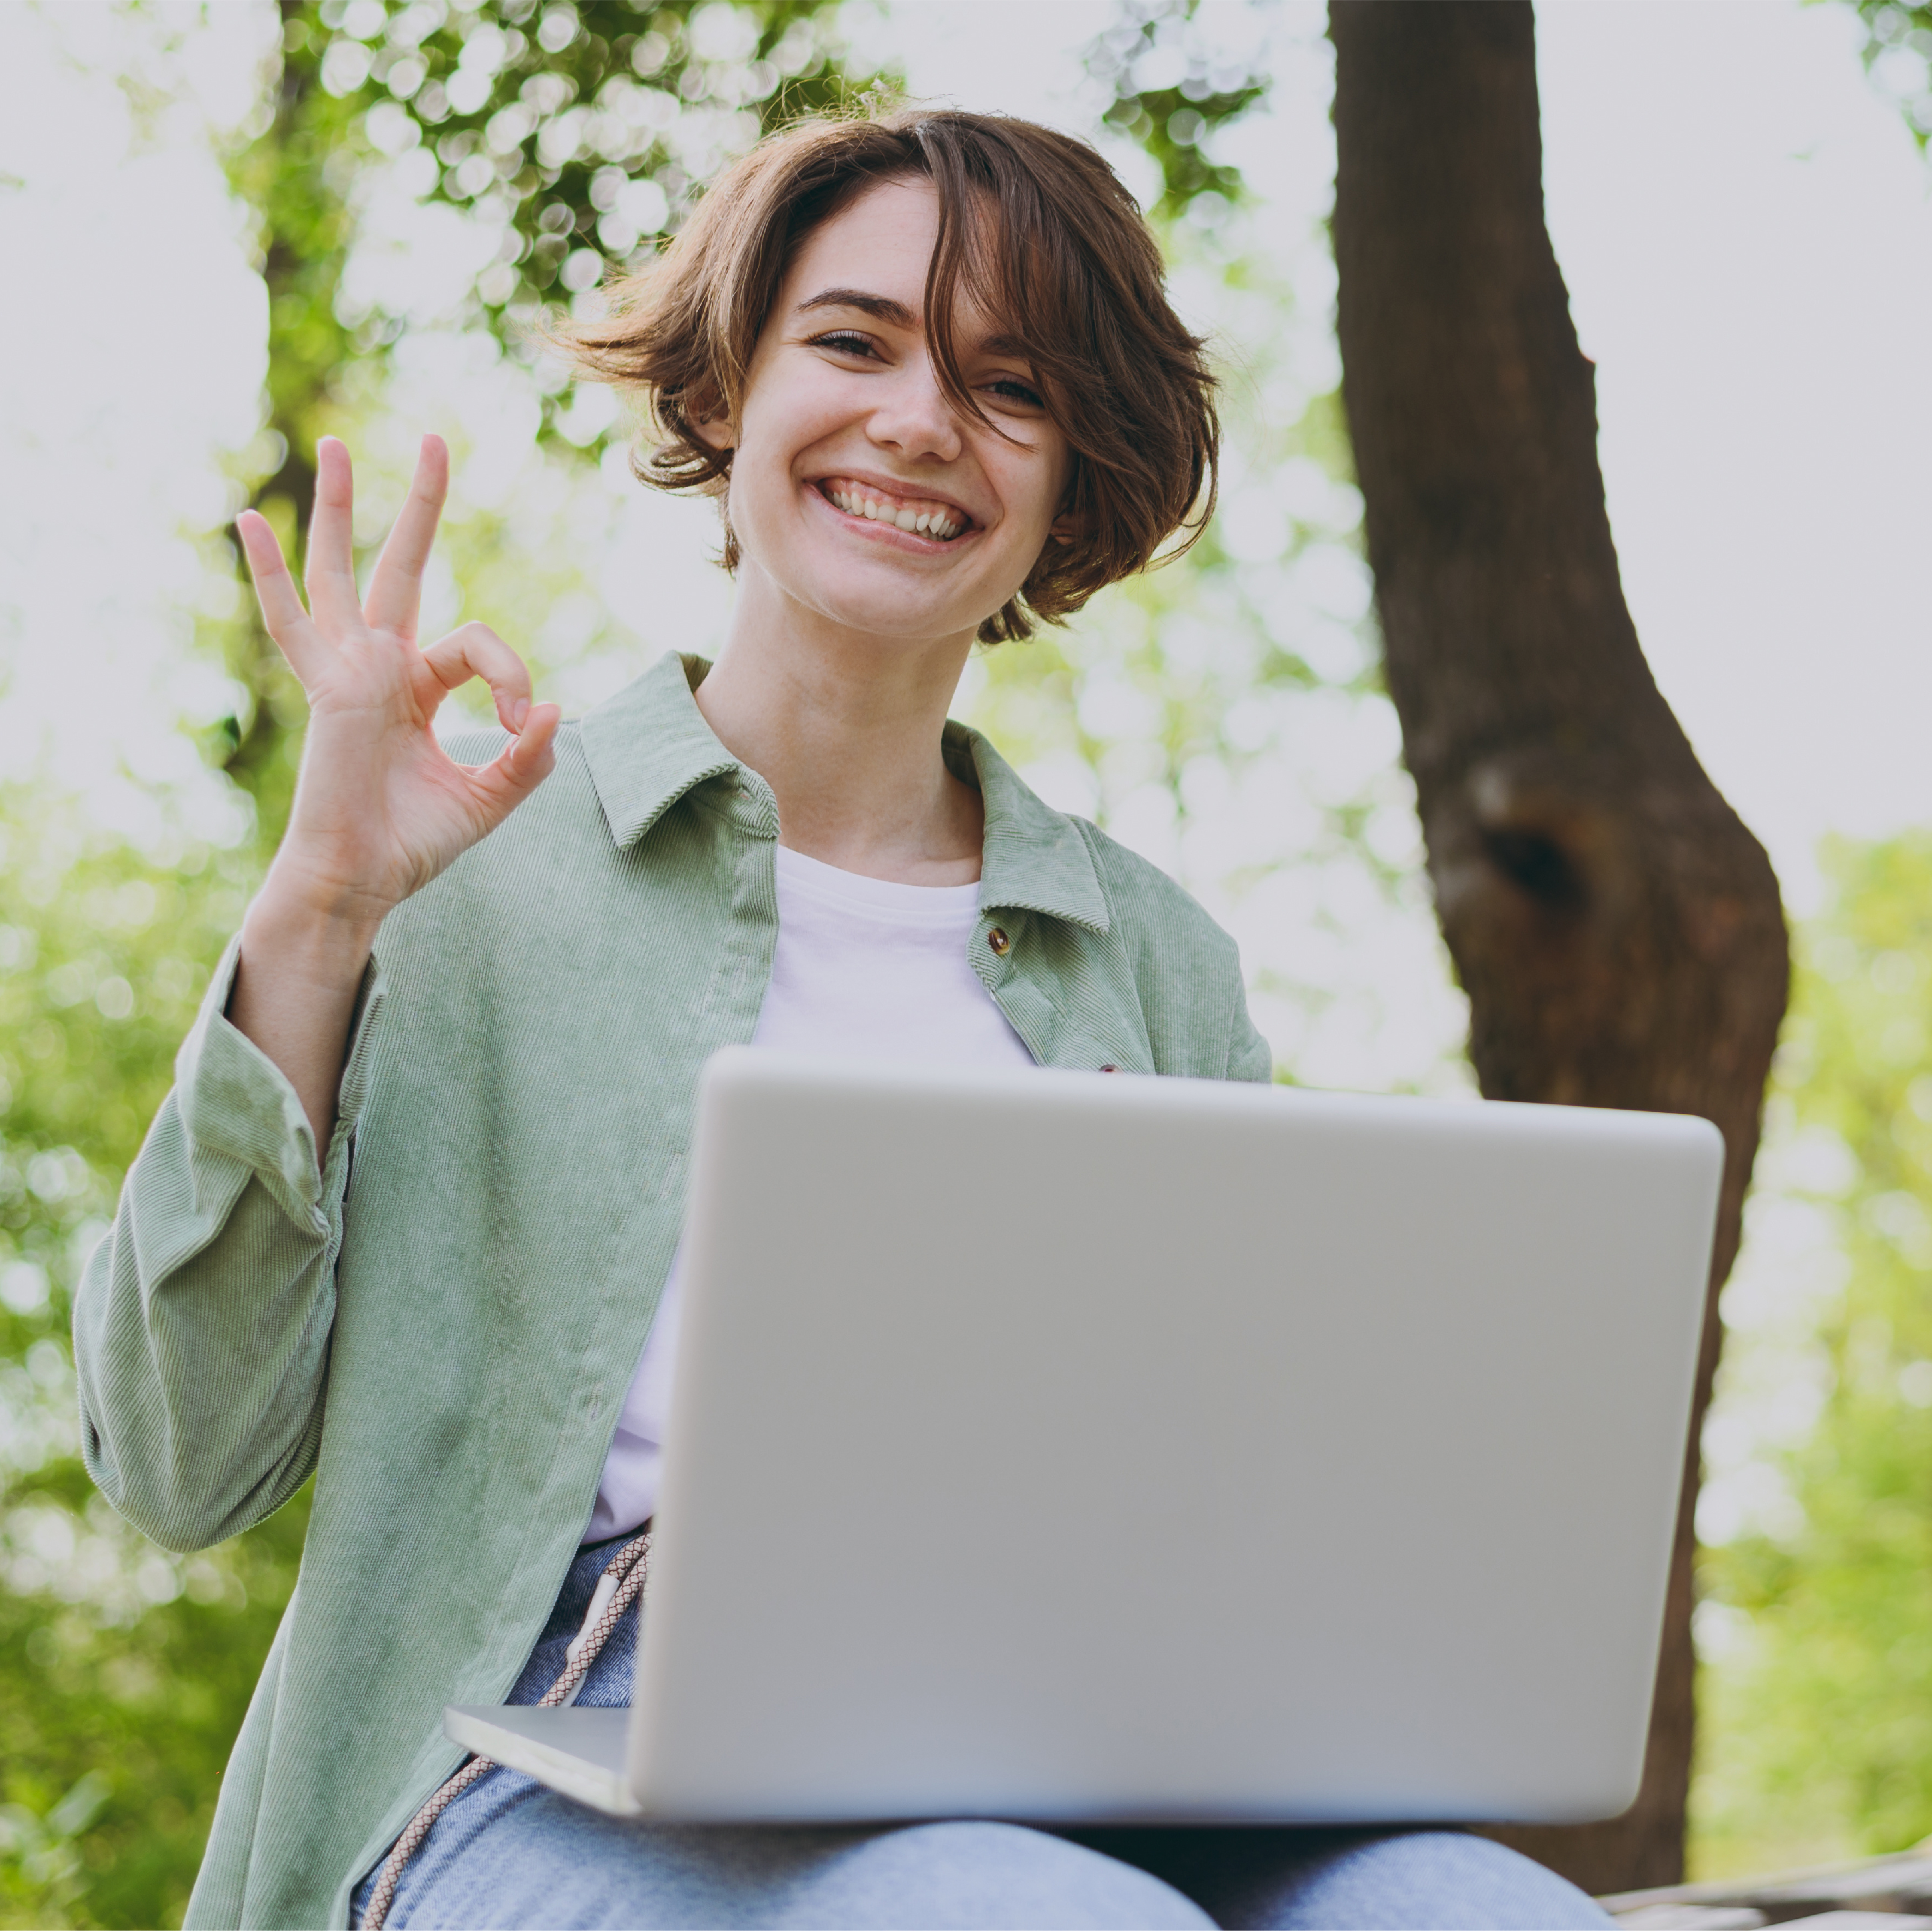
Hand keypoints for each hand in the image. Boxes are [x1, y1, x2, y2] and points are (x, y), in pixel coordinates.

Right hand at [236, 434, 561, 937]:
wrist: (365, 878)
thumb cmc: (417, 841)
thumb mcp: (491, 796)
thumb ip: (528, 756)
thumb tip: (552, 710)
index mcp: (418, 686)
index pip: (477, 645)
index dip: (511, 676)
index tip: (521, 722)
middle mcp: (380, 666)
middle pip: (401, 566)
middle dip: (420, 506)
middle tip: (436, 440)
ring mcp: (348, 670)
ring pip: (341, 572)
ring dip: (341, 509)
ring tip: (338, 445)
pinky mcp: (330, 687)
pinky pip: (290, 620)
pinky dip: (268, 572)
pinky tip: (249, 518)